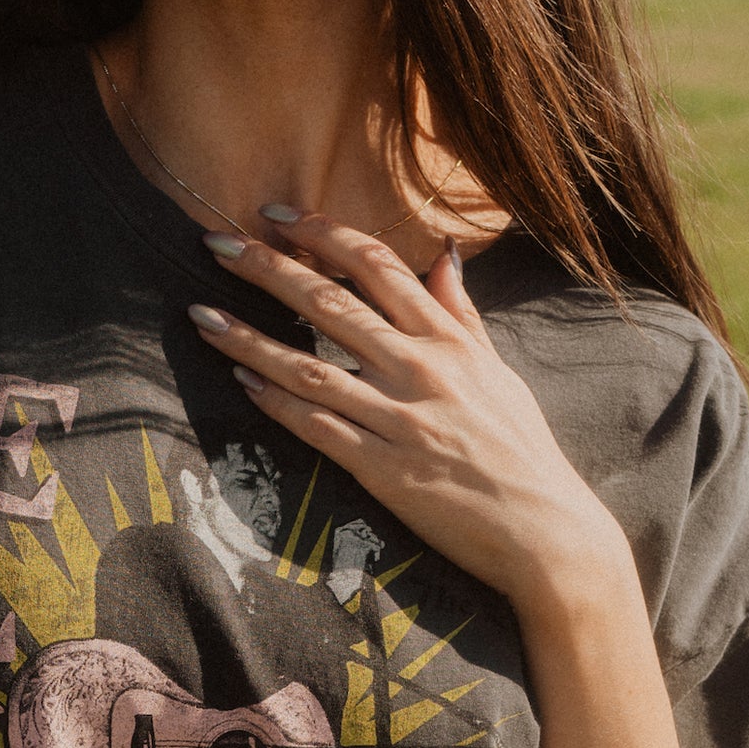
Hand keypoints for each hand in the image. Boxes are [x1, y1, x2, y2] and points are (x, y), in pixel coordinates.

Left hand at [187, 214, 628, 627]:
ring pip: (310, 366)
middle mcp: (422, 370)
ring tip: (201, 315)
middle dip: (268, 268)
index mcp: (450, 340)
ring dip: (250, 338)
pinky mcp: (384, 470)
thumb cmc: (523, 453)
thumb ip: (463, 314)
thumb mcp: (499, 372)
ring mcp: (401, 419)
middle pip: (331, 303)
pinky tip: (241, 383)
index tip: (277, 214)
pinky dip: (277, 403)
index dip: (322, 233)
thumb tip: (441, 258)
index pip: (377, 265)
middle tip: (215, 243)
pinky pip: (319, 428)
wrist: (547, 532)